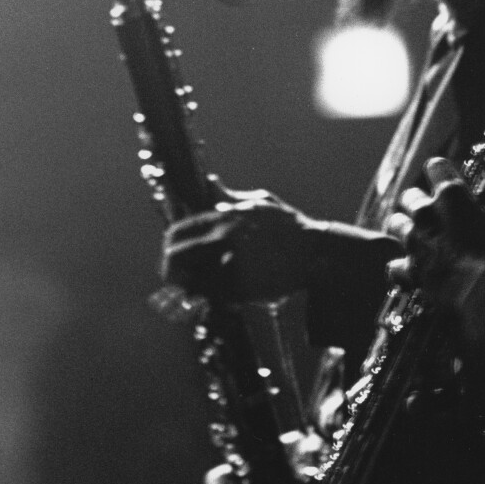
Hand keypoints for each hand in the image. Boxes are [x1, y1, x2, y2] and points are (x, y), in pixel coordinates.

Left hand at [161, 192, 323, 301]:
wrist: (314, 251)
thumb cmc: (289, 226)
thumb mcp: (259, 203)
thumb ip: (230, 197)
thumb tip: (210, 182)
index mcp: (223, 218)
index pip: (178, 232)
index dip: (170, 247)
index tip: (172, 256)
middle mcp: (222, 239)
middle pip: (177, 258)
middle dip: (171, 271)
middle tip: (175, 281)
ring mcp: (230, 264)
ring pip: (191, 281)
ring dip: (189, 289)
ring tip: (192, 294)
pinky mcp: (243, 288)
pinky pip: (214, 298)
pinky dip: (211, 301)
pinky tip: (215, 301)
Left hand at [385, 157, 484, 311]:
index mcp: (452, 196)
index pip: (436, 167)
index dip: (441, 173)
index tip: (444, 180)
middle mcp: (427, 214)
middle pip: (409, 196)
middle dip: (417, 203)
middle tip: (430, 214)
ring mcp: (415, 242)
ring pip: (395, 224)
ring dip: (405, 229)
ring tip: (418, 239)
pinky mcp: (412, 271)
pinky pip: (394, 266)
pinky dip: (401, 268)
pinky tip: (410, 271)